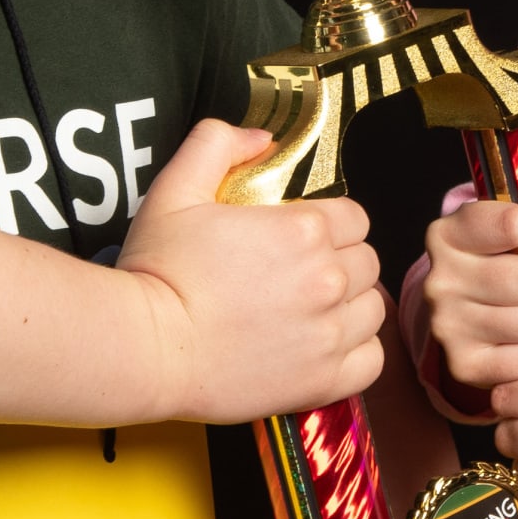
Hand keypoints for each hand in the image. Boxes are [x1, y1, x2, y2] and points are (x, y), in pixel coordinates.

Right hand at [118, 122, 383, 419]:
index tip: (299, 239)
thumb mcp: (176, 189)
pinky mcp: (324, 380)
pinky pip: (371, 361)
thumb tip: (261, 138)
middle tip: (297, 276)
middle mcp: (329, 280)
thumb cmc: (158, 270)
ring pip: (372, 309)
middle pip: (366, 261)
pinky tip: (323, 346)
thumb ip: (218, 144)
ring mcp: (330, 334)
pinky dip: (355, 353)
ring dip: (351, 306)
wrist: (145, 347)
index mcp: (305, 230)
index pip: (354, 218)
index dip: (330, 224)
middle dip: (339, 262)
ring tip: (311, 312)